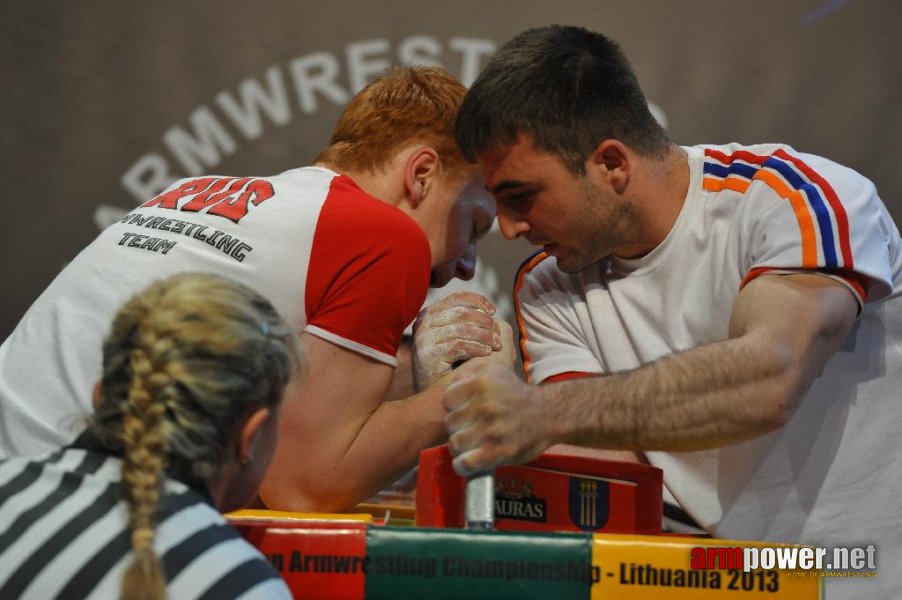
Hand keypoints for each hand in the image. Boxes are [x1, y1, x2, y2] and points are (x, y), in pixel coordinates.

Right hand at [412, 292, 501, 390]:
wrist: (434, 394)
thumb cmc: (452, 364)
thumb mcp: (458, 336)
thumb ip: (469, 320)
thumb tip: (490, 310)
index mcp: (430, 313)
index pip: (456, 298)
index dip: (478, 302)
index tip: (493, 312)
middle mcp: (423, 322)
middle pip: (461, 312)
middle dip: (484, 321)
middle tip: (497, 334)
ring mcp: (423, 339)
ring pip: (461, 328)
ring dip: (484, 335)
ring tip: (496, 344)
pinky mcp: (427, 355)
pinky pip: (458, 346)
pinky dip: (476, 348)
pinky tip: (487, 353)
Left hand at [442, 361, 550, 475]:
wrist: (548, 414)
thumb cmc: (516, 394)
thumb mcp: (495, 371)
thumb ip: (469, 374)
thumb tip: (452, 386)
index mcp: (481, 383)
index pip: (448, 400)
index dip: (455, 408)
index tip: (466, 412)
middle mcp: (484, 404)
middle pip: (450, 423)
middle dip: (459, 427)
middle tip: (472, 429)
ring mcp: (490, 430)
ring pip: (455, 443)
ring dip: (461, 447)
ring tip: (472, 445)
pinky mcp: (497, 452)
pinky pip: (464, 463)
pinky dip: (462, 466)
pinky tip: (468, 463)